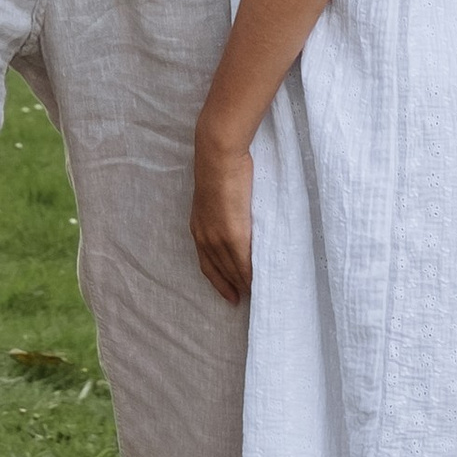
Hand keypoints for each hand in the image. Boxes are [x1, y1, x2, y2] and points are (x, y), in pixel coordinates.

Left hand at [191, 133, 254, 306]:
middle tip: (244, 300)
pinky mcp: (233, 235)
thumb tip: (234, 215)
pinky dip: (250, 275)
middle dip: (231, 286)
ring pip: (232, 270)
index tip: (228, 294)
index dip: (218, 280)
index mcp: (198, 227)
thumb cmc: (220, 167)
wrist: (219, 156)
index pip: (207, 263)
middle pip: (219, 271)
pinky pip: (243, 263)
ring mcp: (217, 237)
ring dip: (243, 284)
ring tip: (256, 294)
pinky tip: (259, 283)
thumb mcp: (215, 194)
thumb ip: (222, 210)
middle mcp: (204, 237)